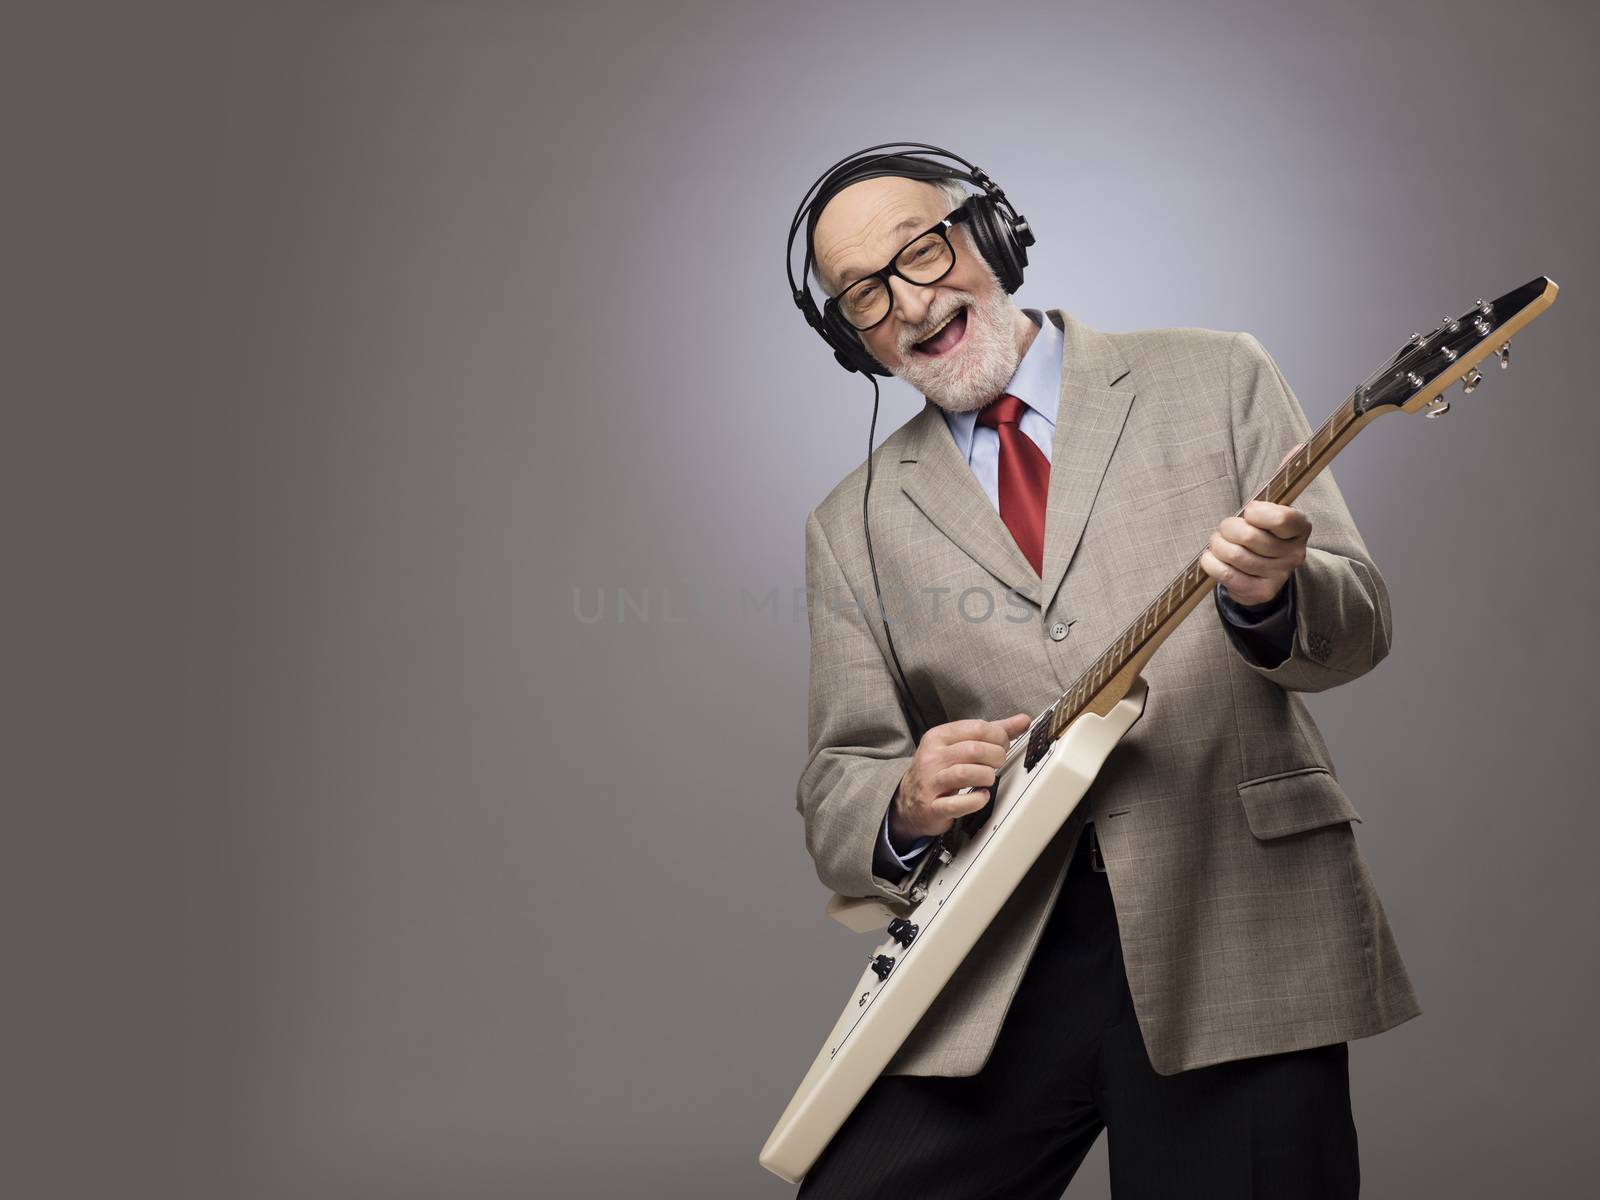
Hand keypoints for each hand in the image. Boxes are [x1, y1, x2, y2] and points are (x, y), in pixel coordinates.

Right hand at [890, 713, 1031, 842]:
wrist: (909, 801)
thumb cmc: (939, 770)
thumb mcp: (960, 745)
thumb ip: (992, 732)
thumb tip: (1022, 720)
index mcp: (939, 737)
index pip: (976, 728)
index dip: (999, 736)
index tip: (1003, 744)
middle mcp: (932, 757)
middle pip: (974, 749)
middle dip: (996, 756)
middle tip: (998, 763)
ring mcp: (931, 782)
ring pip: (965, 773)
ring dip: (987, 776)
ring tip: (989, 778)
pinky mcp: (933, 807)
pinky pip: (957, 804)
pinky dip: (976, 801)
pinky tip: (981, 796)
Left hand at [1200, 443, 1311, 606]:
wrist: (1265, 573)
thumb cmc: (1265, 532)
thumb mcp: (1275, 506)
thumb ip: (1283, 478)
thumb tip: (1299, 447)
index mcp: (1301, 528)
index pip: (1281, 518)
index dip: (1257, 512)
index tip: (1249, 511)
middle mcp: (1294, 554)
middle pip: (1249, 536)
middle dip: (1228, 528)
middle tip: (1226, 528)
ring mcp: (1278, 576)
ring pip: (1235, 555)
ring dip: (1216, 545)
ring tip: (1218, 543)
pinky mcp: (1259, 593)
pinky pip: (1225, 575)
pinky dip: (1211, 563)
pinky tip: (1212, 558)